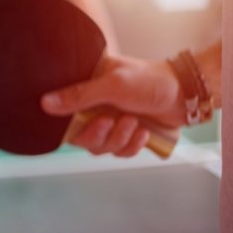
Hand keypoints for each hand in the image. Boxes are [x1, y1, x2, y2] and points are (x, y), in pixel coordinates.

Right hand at [41, 56, 186, 156]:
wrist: (186, 94)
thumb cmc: (151, 81)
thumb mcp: (113, 85)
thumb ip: (79, 96)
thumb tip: (46, 104)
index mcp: (84, 85)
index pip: (61, 110)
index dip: (67, 123)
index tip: (83, 122)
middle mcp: (92, 104)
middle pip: (78, 135)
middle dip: (98, 134)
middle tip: (111, 122)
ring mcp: (108, 120)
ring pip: (97, 147)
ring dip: (117, 140)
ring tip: (134, 123)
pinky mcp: (123, 134)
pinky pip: (116, 152)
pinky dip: (130, 146)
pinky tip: (143, 133)